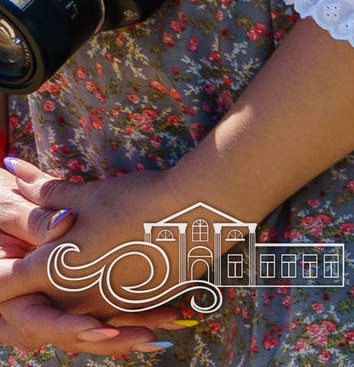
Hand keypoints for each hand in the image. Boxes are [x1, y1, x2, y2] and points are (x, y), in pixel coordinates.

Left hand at [0, 159, 195, 351]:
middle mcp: (76, 297)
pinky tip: (130, 273)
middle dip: (34, 294)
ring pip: (80, 315)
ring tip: (97, 271)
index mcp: (55, 268)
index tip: (0, 265)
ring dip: (78, 300)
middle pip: (39, 306)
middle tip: (55, 267)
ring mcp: (110, 305)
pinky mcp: (142, 306)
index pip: (2, 283)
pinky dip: (115, 300)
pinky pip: (117, 313)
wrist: (201, 210)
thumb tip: (14, 170)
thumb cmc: (139, 199)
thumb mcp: (88, 194)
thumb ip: (46, 192)